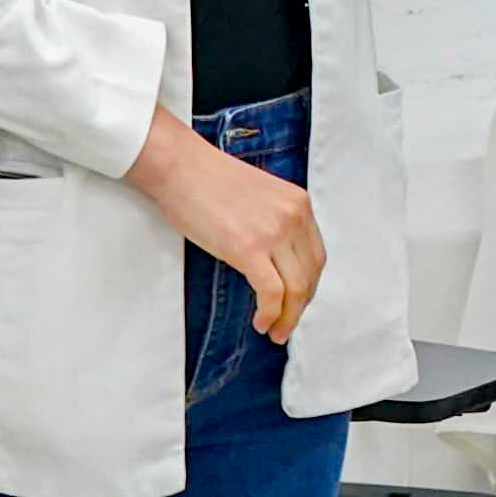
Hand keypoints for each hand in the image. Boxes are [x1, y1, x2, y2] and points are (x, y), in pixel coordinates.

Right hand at [128, 115, 327, 338]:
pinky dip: (271, 314)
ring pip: (297, 288)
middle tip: (287, 325)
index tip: (297, 301)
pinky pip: (272, 292)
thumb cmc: (206, 179)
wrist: (179, 165)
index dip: (308, 284)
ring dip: (288, 317)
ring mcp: (273, 232)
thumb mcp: (258, 196)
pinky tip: (261, 322)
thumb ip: (274, 222)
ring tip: (275, 331)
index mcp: (298, 202)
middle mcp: (293, 216)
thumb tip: (272, 261)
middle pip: (311, 274)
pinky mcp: (249, 248)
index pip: (315, 254)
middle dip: (301, 306)